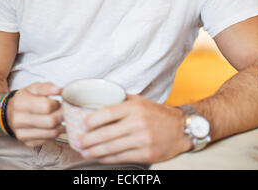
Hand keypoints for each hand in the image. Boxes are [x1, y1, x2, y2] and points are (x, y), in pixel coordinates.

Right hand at [6, 82, 64, 147]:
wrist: (9, 113)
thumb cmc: (25, 99)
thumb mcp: (33, 88)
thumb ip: (47, 87)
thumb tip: (59, 90)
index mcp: (21, 103)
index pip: (47, 106)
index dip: (58, 104)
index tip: (60, 102)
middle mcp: (19, 120)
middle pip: (51, 121)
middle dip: (62, 115)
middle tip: (65, 110)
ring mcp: (22, 134)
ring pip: (51, 133)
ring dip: (61, 125)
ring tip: (62, 118)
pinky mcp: (28, 143)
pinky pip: (48, 140)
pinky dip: (56, 133)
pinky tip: (56, 126)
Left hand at [75, 94, 191, 163]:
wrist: (180, 128)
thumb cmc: (157, 113)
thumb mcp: (140, 101)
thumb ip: (121, 100)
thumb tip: (98, 99)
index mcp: (135, 107)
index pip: (107, 112)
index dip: (91, 120)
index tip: (82, 124)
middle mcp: (138, 123)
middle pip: (106, 133)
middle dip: (88, 140)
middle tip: (77, 141)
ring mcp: (142, 140)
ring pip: (112, 148)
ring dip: (94, 151)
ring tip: (84, 151)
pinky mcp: (146, 154)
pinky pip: (121, 157)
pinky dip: (107, 159)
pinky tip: (99, 157)